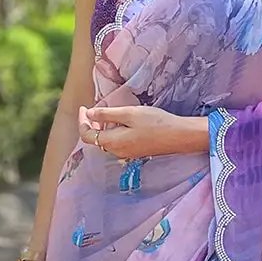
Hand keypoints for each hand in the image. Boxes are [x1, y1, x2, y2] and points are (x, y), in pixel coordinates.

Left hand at [78, 104, 207, 158]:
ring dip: (102, 128)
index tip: (84, 107)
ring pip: (106, 141)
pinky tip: (120, 122)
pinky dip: (112, 132)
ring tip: (107, 113)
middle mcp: (117, 151)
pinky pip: (116, 143)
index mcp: (113, 142)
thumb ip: (107, 114)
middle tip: (94, 108)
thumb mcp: (129, 113)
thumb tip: (90, 114)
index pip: (87, 135)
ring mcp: (126, 153)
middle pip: (96, 139)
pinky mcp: (134, 151)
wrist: (178, 136)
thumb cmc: (155, 123)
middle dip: (91, 124)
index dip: (82, 121)